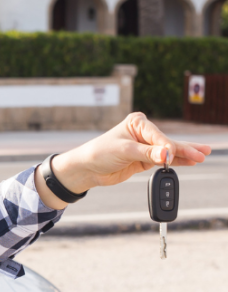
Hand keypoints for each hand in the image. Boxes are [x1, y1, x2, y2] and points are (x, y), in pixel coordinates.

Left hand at [35, 113, 211, 209]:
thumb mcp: (123, 151)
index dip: (166, 146)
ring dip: (184, 155)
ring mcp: (145, 147)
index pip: (157, 135)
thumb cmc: (99, 153)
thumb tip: (166, 155)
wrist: (87, 168)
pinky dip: (176, 162)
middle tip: (203, 153)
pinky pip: (164, 161)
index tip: (171, 155)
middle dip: (185, 148)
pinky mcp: (145, 160)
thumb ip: (146, 154)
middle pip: (168, 141)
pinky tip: (189, 162)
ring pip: (169, 151)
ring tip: (202, 156)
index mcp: (137, 123)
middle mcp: (143, 133)